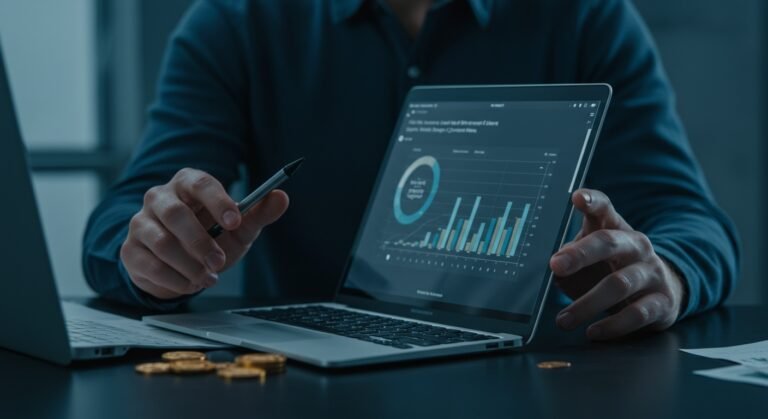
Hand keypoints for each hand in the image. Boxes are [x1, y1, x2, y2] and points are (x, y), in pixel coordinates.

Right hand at [120, 168, 288, 298]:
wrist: (180, 265)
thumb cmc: (211, 236)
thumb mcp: (238, 227)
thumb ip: (258, 212)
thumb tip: (281, 197)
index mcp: (187, 184)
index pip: (200, 184)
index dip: (219, 202)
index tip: (235, 222)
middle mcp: (159, 198)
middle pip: (175, 213)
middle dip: (201, 242)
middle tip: (219, 262)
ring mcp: (140, 223)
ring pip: (161, 242)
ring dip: (189, 265)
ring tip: (208, 278)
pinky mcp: (130, 250)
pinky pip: (150, 265)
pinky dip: (175, 279)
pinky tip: (190, 283)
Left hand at [549, 188, 685, 339]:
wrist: (665, 288)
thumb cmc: (614, 268)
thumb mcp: (592, 257)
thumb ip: (571, 259)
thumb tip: (555, 273)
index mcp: (616, 228)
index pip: (604, 208)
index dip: (592, 201)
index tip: (577, 198)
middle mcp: (636, 245)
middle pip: (609, 242)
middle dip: (580, 254)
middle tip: (555, 266)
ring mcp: (652, 272)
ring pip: (619, 284)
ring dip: (587, 304)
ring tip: (563, 320)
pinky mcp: (662, 302)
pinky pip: (637, 314)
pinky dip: (612, 325)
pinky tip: (593, 332)